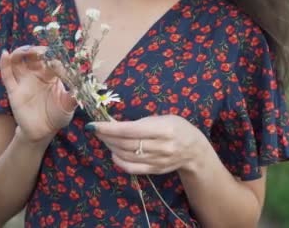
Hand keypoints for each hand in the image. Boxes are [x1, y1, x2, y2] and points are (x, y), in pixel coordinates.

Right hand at [0, 45, 76, 142]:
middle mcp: (37, 75)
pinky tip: (5, 54)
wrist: (44, 132)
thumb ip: (74, 95)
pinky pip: (7, 75)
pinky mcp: (14, 91)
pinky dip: (4, 63)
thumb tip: (83, 86)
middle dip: (37, 50)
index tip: (59, 65)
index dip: (54, 60)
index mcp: (51, 75)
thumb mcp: (69, 105)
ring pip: (18, 61)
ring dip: (20, 52)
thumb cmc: (58, 116)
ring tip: (26, 50)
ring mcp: (24, 82)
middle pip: (33, 56)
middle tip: (41, 51)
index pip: (51, 61)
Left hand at [88, 115, 209, 174]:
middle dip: (107, 137)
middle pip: (125, 144)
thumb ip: (142, 122)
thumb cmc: (177, 127)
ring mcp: (158, 160)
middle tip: (96, 130)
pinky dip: (119, 161)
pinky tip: (114, 153)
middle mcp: (161, 146)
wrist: (194, 150)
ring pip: (126, 155)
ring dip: (111, 147)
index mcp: (164, 129)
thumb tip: (115, 124)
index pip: (130, 130)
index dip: (109, 128)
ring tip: (104, 138)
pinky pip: (132, 168)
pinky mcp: (155, 170)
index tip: (94, 125)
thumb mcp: (164, 118)